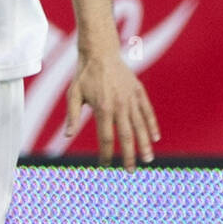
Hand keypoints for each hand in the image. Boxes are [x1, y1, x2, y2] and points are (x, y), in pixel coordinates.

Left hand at [65, 49, 159, 171]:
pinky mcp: (138, 92)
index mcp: (102, 108)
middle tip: (130, 170)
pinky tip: (155, 138)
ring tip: (148, 160)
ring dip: (144, 144)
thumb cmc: (84, 75)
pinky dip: (152, 125)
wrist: (100, 52)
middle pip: (126, 136)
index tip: (104, 164)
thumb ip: (71, 115)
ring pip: (140, 126)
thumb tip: (67, 136)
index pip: (106, 137)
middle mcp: (119, 105)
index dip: (105, 153)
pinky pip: (147, 112)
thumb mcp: (73, 94)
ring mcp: (131, 98)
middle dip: (129, 155)